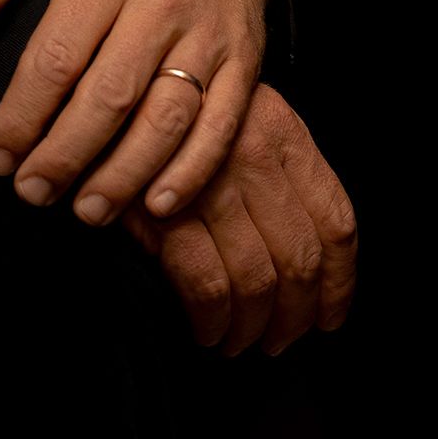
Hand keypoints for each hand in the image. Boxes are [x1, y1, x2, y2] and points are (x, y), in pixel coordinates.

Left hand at [0, 0, 272, 219]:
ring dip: (125, 174)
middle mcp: (159, 3)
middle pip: (110, 96)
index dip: (22, 114)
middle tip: (32, 192)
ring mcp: (206, 37)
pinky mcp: (243, 64)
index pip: (56, 57)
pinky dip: (191, 172)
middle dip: (66, 154)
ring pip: (166, 118)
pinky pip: (220, 126)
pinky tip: (156, 206)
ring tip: (87, 210)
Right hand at [121, 82, 357, 354]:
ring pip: (256, 278)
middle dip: (294, 317)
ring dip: (251, 327)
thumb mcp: (233, 119)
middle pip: (300, 258)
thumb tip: (306, 269)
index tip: (327, 317)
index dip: (340, 283)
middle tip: (278, 340)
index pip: (335, 220)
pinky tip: (206, 330)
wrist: (97, 97)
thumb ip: (272, 173)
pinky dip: (211, 320)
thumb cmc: (165, 115)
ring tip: (238, 342)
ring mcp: (208, 178)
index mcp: (281, 129)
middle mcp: (253, 150)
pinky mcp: (163, 207)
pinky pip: (206, 284)